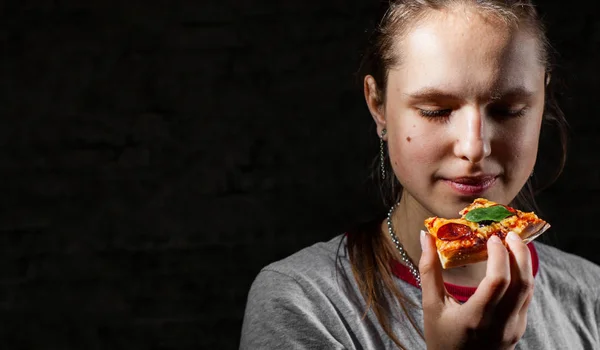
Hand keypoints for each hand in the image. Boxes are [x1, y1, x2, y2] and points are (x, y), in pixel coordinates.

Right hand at [418, 231, 533, 349]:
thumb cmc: (440, 339)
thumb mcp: (431, 306)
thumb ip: (429, 269)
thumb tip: (424, 235)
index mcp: (476, 318)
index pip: (499, 281)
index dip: (500, 255)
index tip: (492, 237)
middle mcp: (500, 324)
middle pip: (522, 282)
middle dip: (520, 253)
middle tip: (509, 233)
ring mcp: (513, 328)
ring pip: (529, 290)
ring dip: (524, 263)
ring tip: (512, 244)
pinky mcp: (518, 329)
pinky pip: (526, 298)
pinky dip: (522, 277)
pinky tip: (511, 266)